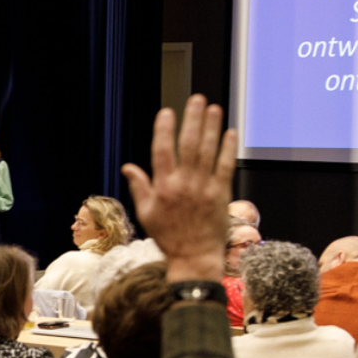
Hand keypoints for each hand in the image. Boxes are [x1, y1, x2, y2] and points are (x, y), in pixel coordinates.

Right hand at [121, 95, 235, 283]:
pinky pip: (225, 166)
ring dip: (211, 128)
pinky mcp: (221, 194)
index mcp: (163, 187)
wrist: (194, 257)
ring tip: (214, 109)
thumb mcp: (146, 213)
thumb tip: (128, 167)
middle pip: (188, 144)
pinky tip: (229, 133)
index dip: (164, 130)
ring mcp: (204, 188)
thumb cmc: (169, 237)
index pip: (162, 151)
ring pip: (207, 151)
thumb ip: (139, 187)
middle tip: (197, 100)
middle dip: (192, 119)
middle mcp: (183, 184)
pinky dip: (227, 149)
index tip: (167, 112)